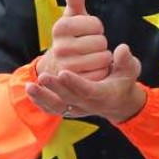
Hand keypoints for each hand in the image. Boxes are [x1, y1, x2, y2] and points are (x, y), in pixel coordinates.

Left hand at [27, 43, 146, 123]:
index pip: (88, 90)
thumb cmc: (124, 81)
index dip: (76, 83)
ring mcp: (77, 108)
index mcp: (103, 94)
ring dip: (43, 97)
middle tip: (43, 76)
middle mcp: (88, 104)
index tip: (63, 73)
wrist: (119, 102)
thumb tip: (122, 49)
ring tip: (29, 87)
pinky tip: (29, 91)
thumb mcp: (130, 70)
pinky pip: (53, 109)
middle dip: (56, 88)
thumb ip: (126, 60)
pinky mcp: (69, 110)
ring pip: (58, 106)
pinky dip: (41, 102)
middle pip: (69, 98)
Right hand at [38, 0, 112, 81]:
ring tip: (91, 59)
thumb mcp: (73, 17)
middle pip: (101, 42)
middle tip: (89, 47)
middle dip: (100, 44)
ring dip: (103, 59)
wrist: (59, 68)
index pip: (96, 24)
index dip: (97, 28)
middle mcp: (60, 47)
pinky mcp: (75, 83)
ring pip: (103, 58)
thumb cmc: (72, 37)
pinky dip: (102, 72)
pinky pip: (101, 74)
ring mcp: (67, 67)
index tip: (87, 31)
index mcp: (60, 27)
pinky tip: (92, 71)